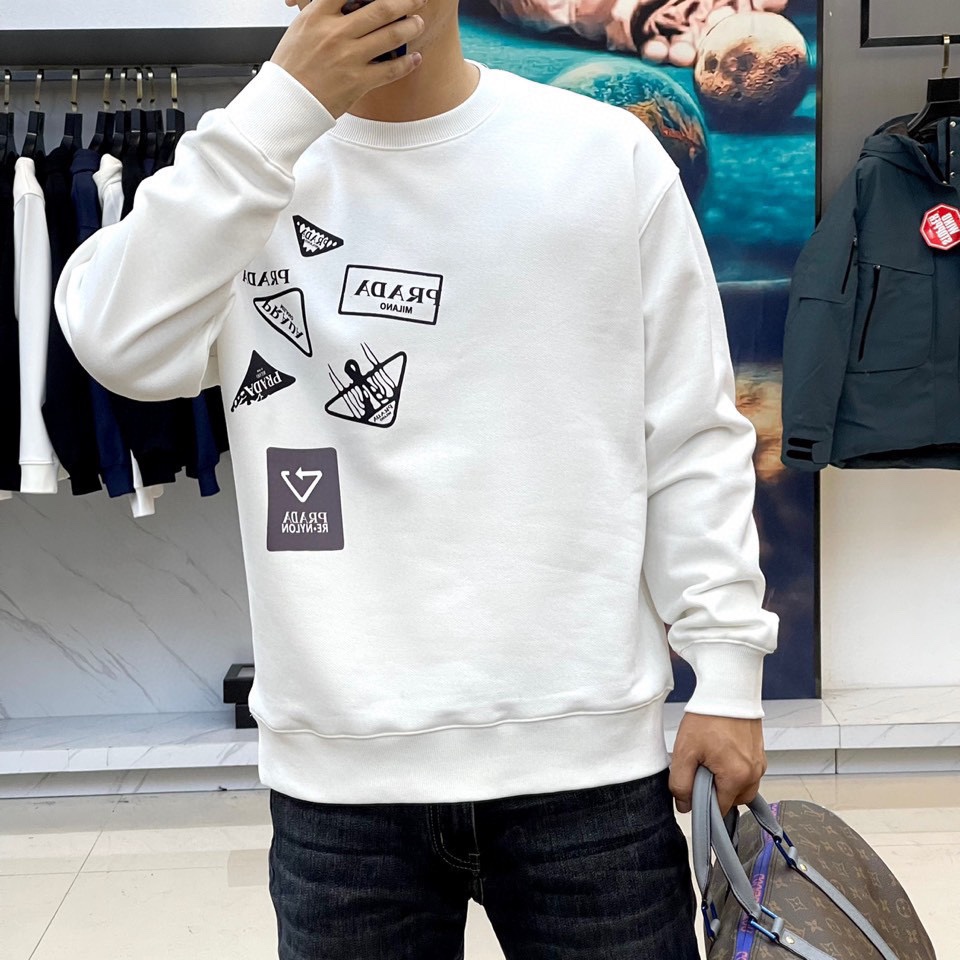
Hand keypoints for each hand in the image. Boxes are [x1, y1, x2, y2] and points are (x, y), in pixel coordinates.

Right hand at [274, 0, 427, 117]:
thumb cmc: (292, 67)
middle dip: (404, 2)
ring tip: (418, 23)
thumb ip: (325, 12)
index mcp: (318, 15)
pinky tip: (415, 58)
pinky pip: (391, 70)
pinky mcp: (358, 82)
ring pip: (390, 36)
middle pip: (380, 9)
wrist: (286, 102)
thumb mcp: (302, 28)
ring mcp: (348, 58)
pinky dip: (407, 63)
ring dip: (410, 27)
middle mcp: (335, 33)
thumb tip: (348, 4)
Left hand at [668, 713, 765, 816]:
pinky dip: (734, 769)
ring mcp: (760, 762)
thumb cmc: (708, 717)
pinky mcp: (760, 753)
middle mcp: (754, 773)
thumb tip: (684, 805)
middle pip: (733, 800)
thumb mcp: (685, 752)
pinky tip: (720, 753)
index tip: (693, 789)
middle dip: (716, 792)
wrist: (727, 690)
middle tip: (701, 771)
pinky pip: (747, 772)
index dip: (703, 804)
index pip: (720, 809)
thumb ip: (681, 784)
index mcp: (737, 777)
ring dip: (726, 781)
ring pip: (742, 787)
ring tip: (710, 760)